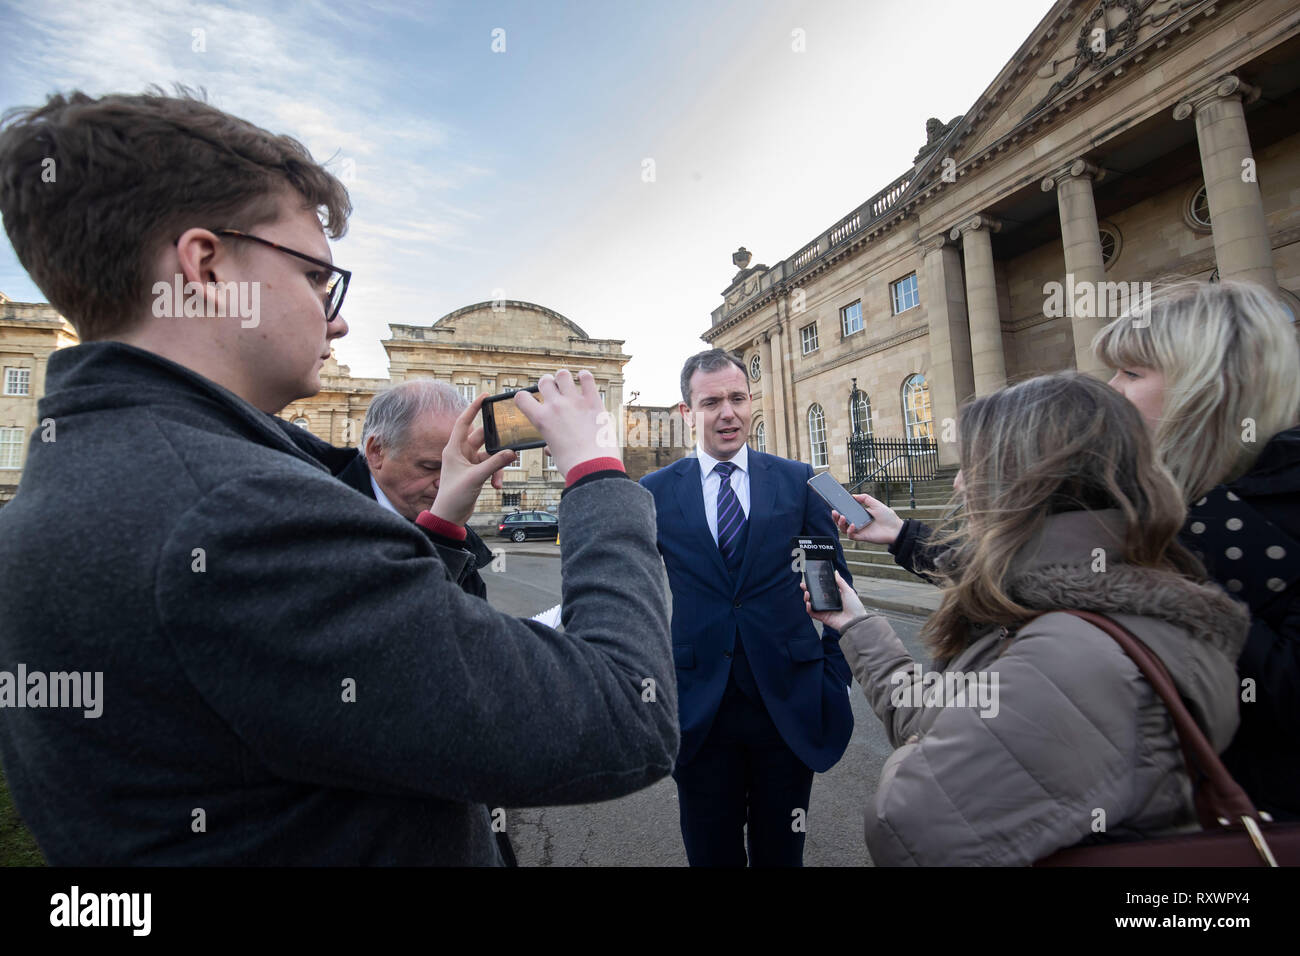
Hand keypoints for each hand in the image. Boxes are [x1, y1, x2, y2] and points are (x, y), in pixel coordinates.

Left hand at [428, 393, 516, 526]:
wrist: (450, 516)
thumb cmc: (453, 496)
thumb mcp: (475, 478)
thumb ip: (495, 464)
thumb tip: (512, 452)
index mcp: (453, 448)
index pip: (464, 422)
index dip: (474, 408)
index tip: (485, 396)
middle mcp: (461, 452)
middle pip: (482, 437)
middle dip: (495, 439)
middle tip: (509, 433)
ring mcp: (469, 462)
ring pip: (489, 454)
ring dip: (497, 465)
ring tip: (498, 478)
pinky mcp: (475, 472)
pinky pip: (490, 466)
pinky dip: (495, 474)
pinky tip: (496, 485)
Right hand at [513, 369, 617, 476]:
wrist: (593, 466)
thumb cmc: (572, 465)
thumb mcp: (554, 453)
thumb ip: (550, 444)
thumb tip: (550, 448)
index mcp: (541, 419)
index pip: (521, 397)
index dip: (523, 397)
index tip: (530, 399)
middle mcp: (555, 406)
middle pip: (544, 381)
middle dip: (547, 384)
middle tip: (553, 391)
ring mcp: (574, 401)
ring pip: (563, 374)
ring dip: (563, 378)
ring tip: (568, 384)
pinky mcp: (593, 401)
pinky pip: (587, 378)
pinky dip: (584, 376)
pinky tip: (584, 379)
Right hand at [800, 570, 866, 632]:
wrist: (856, 620)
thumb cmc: (855, 606)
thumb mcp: (848, 591)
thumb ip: (840, 582)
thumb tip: (835, 572)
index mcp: (833, 596)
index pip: (821, 589)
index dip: (814, 585)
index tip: (809, 580)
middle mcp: (828, 603)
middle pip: (814, 596)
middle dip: (807, 590)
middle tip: (803, 585)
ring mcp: (824, 610)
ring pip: (811, 604)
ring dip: (807, 598)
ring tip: (807, 593)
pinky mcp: (823, 618)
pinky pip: (813, 613)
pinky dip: (809, 608)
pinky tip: (808, 603)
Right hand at [832, 492, 902, 544]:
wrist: (896, 529)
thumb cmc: (889, 518)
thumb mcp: (876, 504)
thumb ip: (865, 498)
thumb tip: (854, 496)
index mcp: (860, 515)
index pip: (847, 512)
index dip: (840, 510)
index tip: (835, 505)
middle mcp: (858, 523)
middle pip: (842, 522)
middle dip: (836, 517)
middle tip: (834, 511)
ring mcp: (859, 530)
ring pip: (844, 529)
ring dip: (840, 523)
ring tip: (842, 517)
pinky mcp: (862, 537)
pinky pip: (851, 535)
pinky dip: (849, 530)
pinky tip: (852, 525)